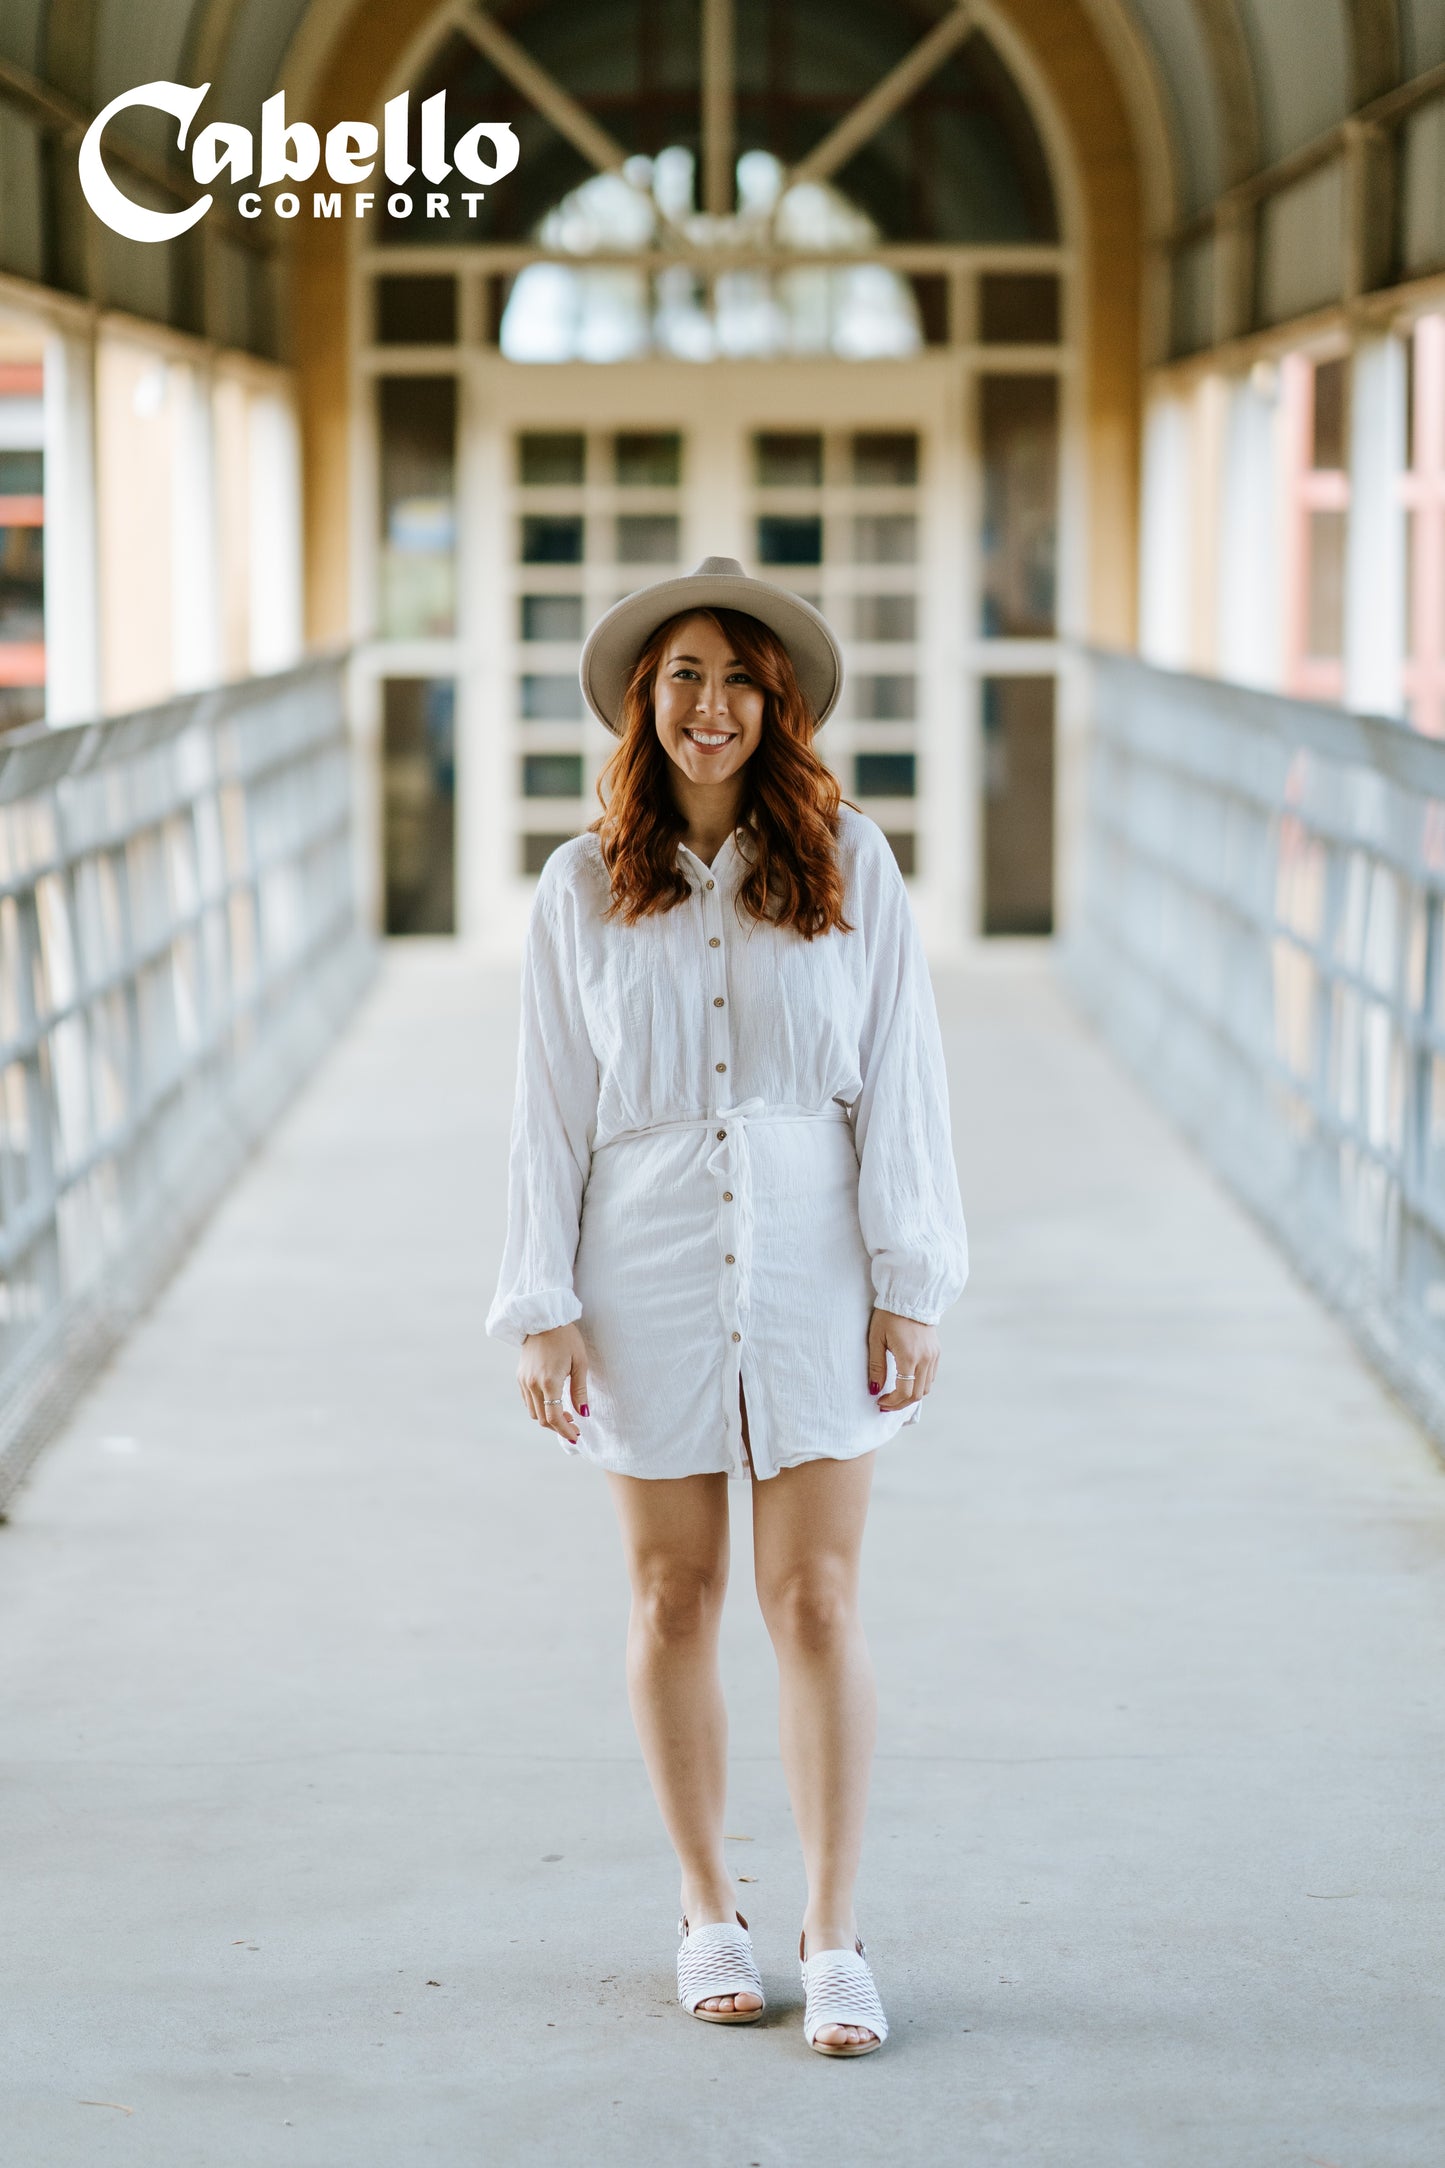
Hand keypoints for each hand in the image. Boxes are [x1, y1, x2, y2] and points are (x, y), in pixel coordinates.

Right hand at [518, 1323, 589, 1444]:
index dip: (565, 1430)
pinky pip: (528, 1401)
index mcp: (549, 1382)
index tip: (576, 1436)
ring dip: (548, 1418)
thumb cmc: (566, 1338)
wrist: (543, 1319)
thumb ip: (579, 1391)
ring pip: (534, 1412)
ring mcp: (524, 1381)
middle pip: (542, 1419)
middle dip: (558, 1426)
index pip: (554, 1418)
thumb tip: (583, 1414)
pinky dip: (540, 1407)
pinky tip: (552, 1401)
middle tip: (574, 1424)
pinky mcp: (520, 1376)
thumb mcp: (580, 1363)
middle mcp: (532, 1384)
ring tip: (565, 1413)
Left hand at [868, 1308, 938, 1411]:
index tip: (880, 1402)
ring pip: (927, 1387)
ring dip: (911, 1395)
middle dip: (901, 1403)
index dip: (892, 1402)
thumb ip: (876, 1367)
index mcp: (909, 1356)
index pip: (905, 1392)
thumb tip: (874, 1390)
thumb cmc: (888, 1316)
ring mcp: (934, 1356)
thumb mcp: (876, 1340)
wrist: (910, 1296)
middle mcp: (925, 1359)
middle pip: (918, 1394)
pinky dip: (920, 1384)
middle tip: (886, 1404)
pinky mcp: (937, 1352)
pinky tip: (907, 1382)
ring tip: (895, 1395)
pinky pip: (931, 1376)